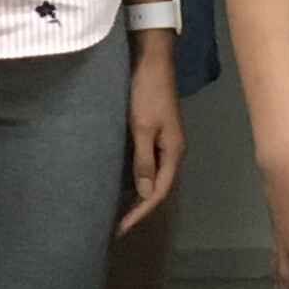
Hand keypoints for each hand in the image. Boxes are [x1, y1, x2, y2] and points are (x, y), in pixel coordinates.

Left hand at [118, 34, 183, 235]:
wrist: (152, 59)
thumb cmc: (146, 92)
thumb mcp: (142, 127)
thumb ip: (144, 160)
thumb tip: (145, 192)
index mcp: (173, 152)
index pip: (158, 192)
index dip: (139, 212)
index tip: (120, 229)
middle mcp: (172, 150)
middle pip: (156, 187)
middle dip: (138, 208)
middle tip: (115, 226)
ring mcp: (163, 141)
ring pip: (150, 175)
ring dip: (135, 193)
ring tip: (115, 210)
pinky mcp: (153, 131)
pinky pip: (145, 162)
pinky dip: (133, 176)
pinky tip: (119, 181)